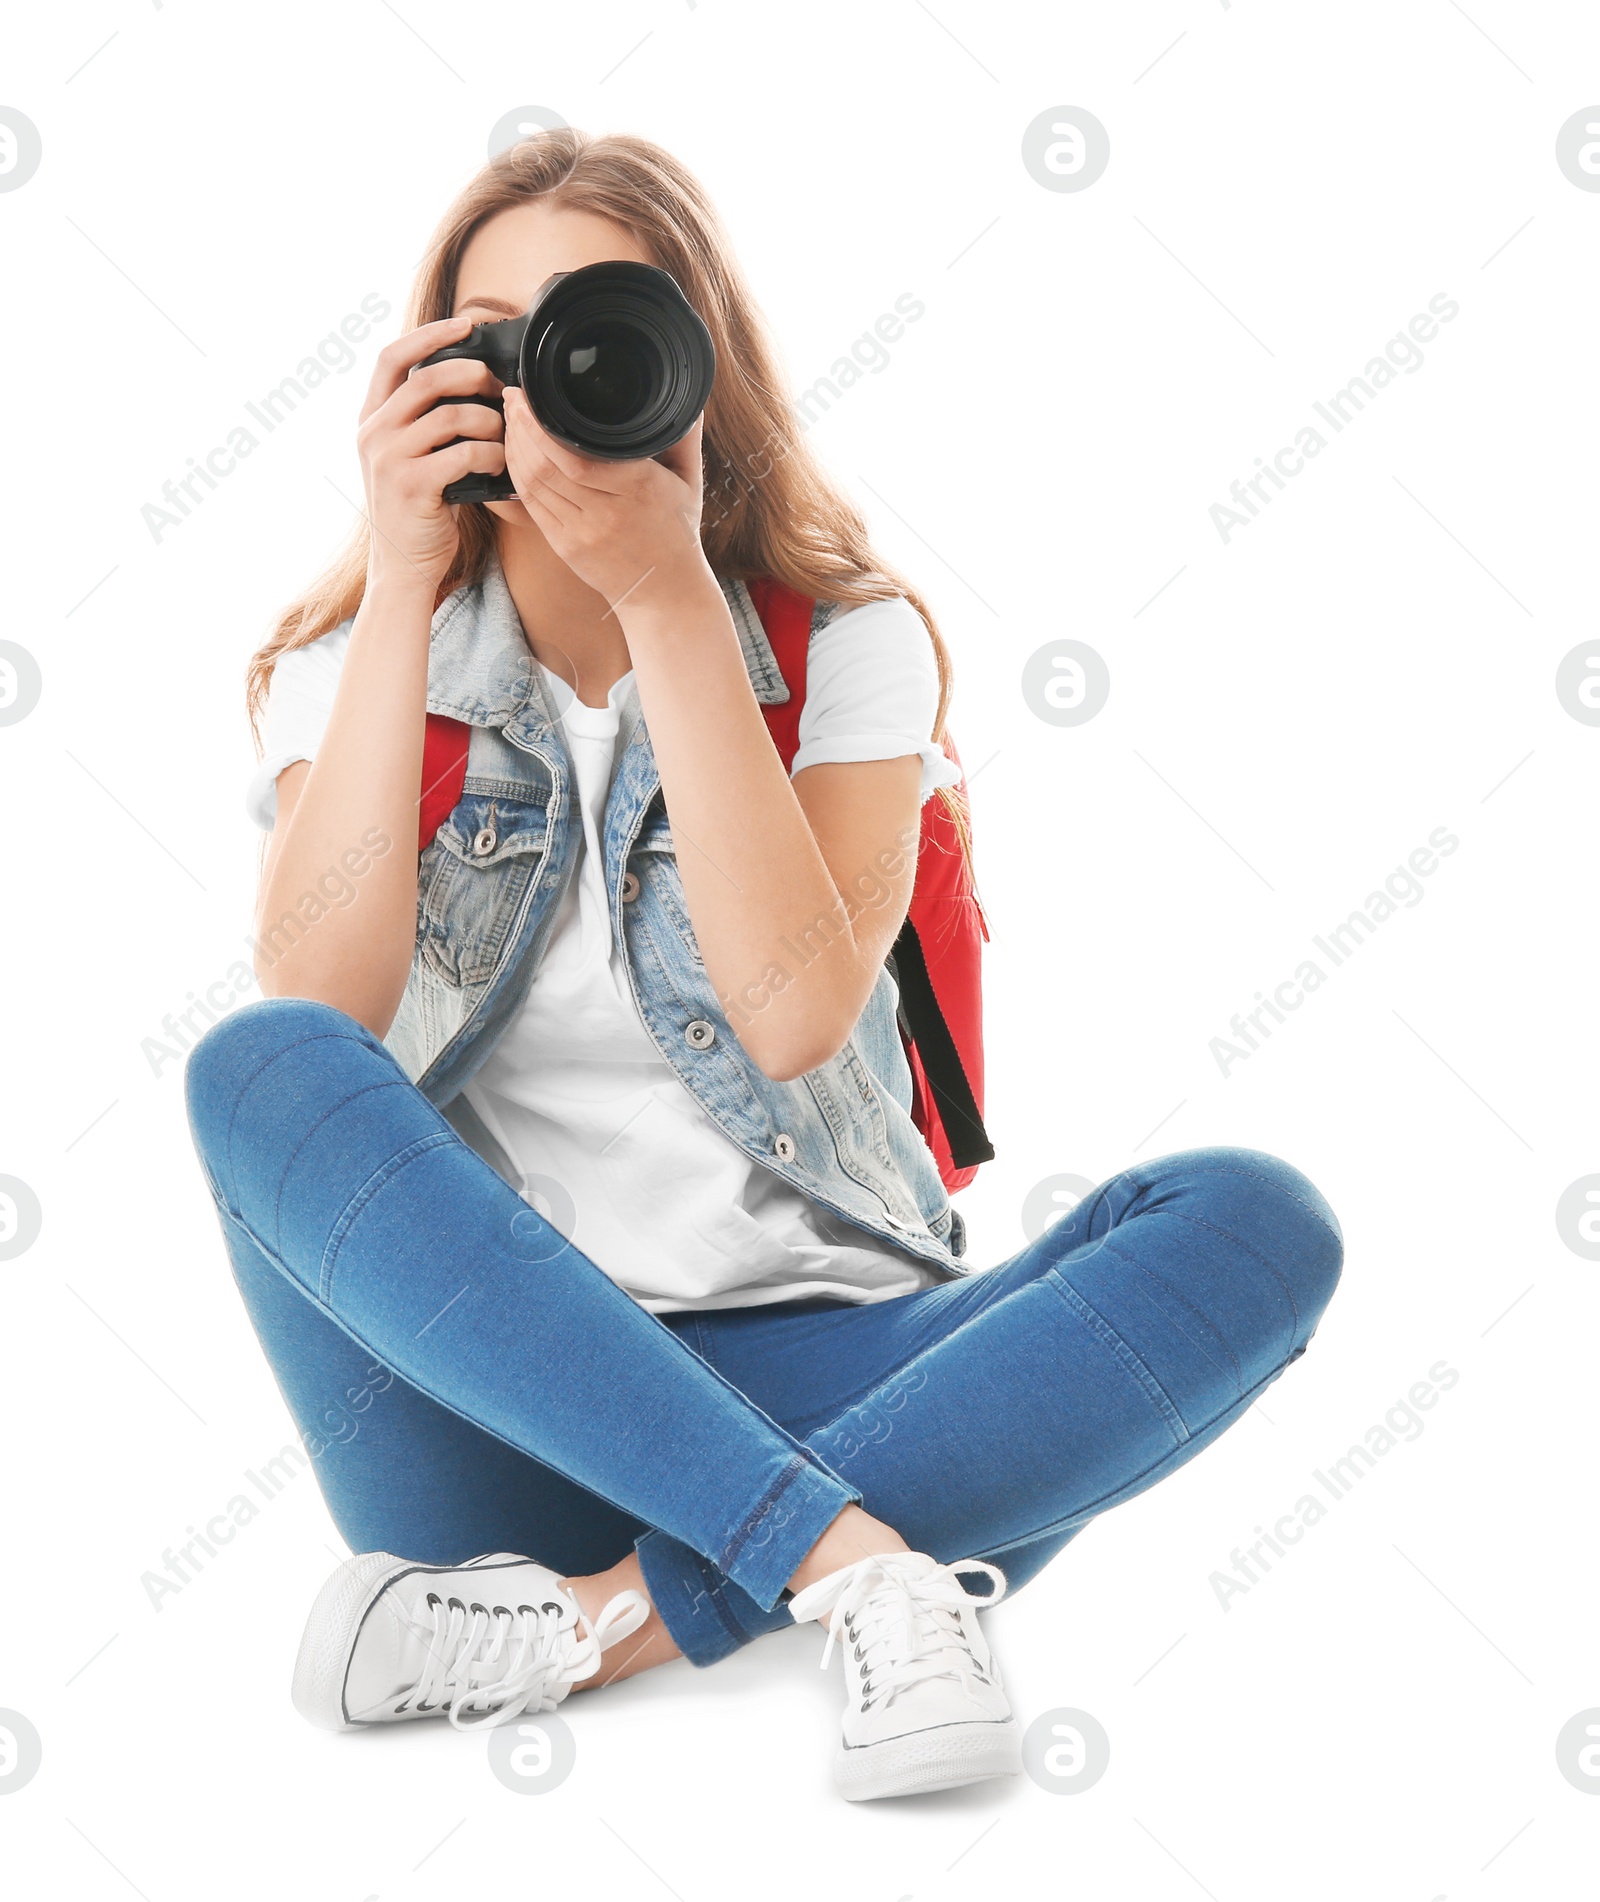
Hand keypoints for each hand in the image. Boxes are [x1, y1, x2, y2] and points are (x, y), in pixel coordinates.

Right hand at [355, 318, 507, 591]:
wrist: (403, 567)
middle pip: (426, 379)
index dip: (430, 334)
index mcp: (370, 418)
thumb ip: (424, 420)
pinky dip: (491, 455)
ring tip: (504, 436)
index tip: (465, 324)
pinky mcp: (412, 486)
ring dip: (489, 422)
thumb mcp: (409, 456)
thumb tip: (473, 380)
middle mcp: (372, 432)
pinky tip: (501, 466)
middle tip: (499, 387)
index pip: (391, 356)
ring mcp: (389, 458)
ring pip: (451, 415)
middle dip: (471, 375)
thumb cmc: (418, 510)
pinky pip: (463, 453)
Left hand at [502, 387, 710, 612]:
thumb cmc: (678, 533)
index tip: (530, 394)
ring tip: (510, 420)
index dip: (541, 424)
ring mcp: (582, 532)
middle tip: (513, 398)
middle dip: (521, 427)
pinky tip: (513, 454)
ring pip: (533, 483)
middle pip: (546, 464)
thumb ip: (685, 438)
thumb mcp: (689, 483)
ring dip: (514, 448)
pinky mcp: (565, 546)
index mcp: (638, 487)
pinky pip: (531, 505)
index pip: (575, 453)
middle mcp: (607, 511)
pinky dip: (517, 475)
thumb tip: (689, 400)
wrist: (666, 592)